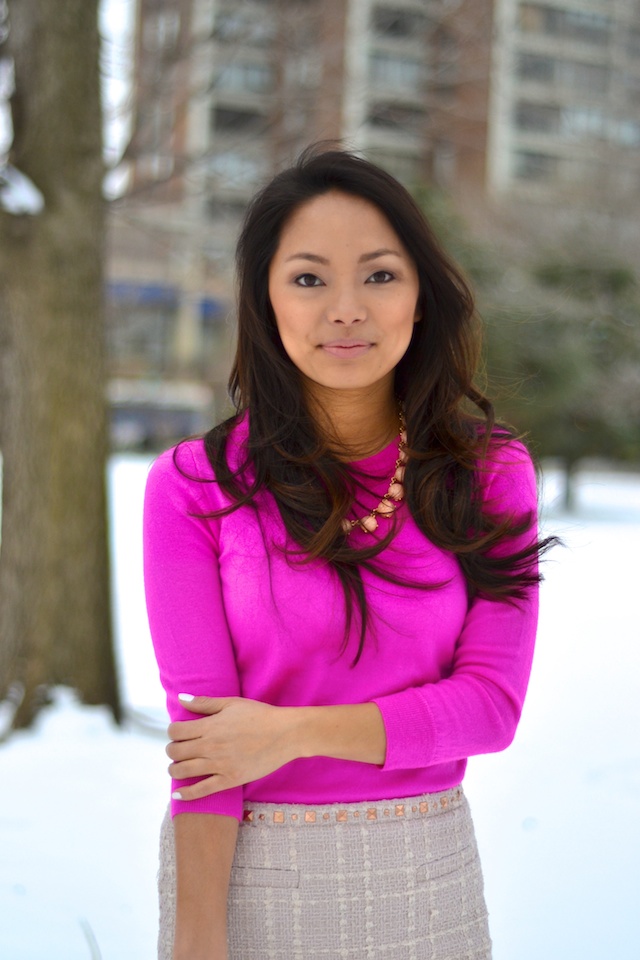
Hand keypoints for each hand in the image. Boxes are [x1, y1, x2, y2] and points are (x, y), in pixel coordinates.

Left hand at [166, 695, 296, 799]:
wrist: (285, 734)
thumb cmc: (260, 715)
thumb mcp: (232, 703)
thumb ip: (205, 703)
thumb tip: (181, 699)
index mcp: (210, 726)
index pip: (176, 731)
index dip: (172, 732)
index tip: (178, 733)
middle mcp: (211, 746)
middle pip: (175, 751)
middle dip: (172, 750)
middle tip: (177, 750)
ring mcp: (220, 765)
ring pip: (183, 771)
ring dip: (174, 770)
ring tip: (177, 767)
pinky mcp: (230, 780)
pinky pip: (202, 791)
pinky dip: (186, 794)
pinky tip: (178, 795)